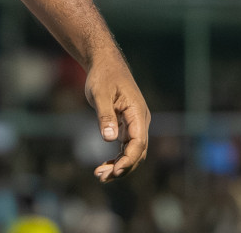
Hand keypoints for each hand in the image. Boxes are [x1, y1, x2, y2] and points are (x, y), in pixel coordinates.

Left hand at [84, 54, 149, 181]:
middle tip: (102, 177)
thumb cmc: (103, 75)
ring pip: (132, 151)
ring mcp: (135, 124)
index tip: (116, 171)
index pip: (139, 142)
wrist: (105, 63)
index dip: (129, 159)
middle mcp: (140, 120)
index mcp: (138, 113)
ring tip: (101, 176)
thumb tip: (109, 139)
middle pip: (137, 151)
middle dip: (123, 167)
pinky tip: (105, 166)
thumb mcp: (100, 93)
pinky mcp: (128, 125)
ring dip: (119, 165)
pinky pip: (126, 146)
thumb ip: (105, 115)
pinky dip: (117, 158)